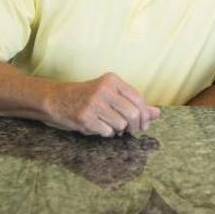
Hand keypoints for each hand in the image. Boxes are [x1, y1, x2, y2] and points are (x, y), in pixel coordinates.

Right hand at [44, 72, 160, 136]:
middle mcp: (104, 89)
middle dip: (135, 125)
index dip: (144, 114)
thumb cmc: (88, 97)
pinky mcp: (85, 117)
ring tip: (109, 125)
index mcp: (112, 80)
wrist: (57, 99)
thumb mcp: (111, 94)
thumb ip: (134, 103)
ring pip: (120, 124)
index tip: (144, 123)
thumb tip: (157, 113)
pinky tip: (98, 126)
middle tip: (131, 130)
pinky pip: (107, 132)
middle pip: (132, 113)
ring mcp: (94, 103)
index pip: (138, 99)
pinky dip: (106, 133)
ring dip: (118, 130)